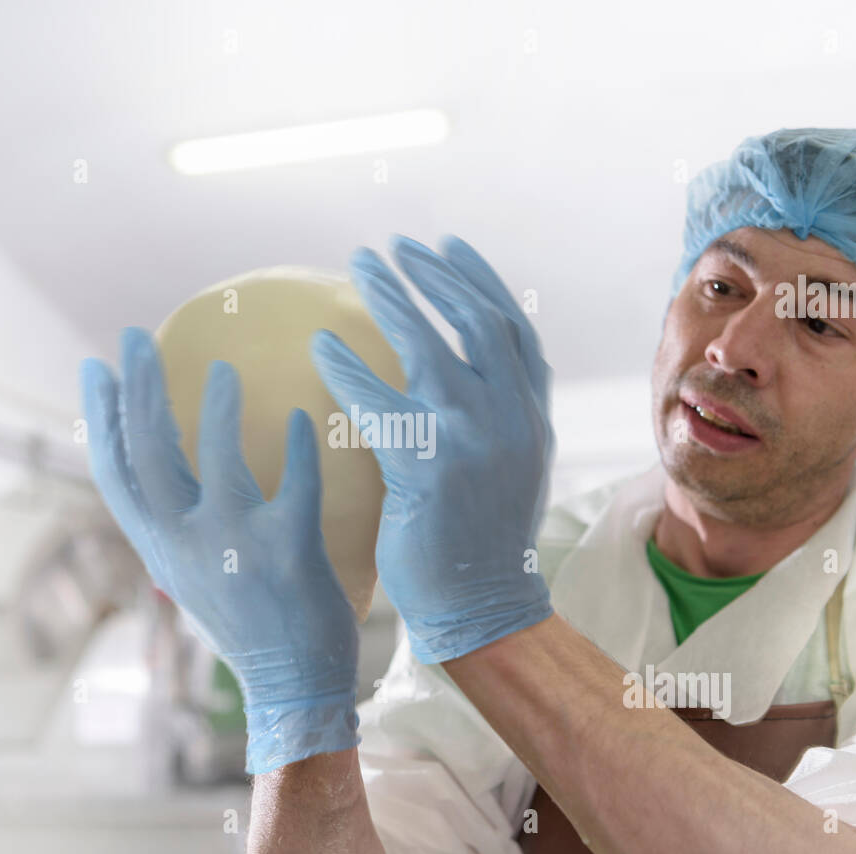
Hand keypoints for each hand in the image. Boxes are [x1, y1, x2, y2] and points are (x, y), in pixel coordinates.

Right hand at [80, 328, 360, 773]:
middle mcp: (186, 547)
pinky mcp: (289, 553)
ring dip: (215, 410)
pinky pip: (295, 487)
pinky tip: (303, 416)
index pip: (115, 476)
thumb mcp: (191, 576)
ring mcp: (236, 550)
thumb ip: (174, 527)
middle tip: (135, 337)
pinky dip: (299, 448)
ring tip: (223, 368)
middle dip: (137, 390)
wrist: (294, 686)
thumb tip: (156, 475)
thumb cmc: (248, 622)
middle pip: (149, 455)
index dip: (100, 419)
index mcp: (160, 549)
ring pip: (216, 464)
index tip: (94, 368)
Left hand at [311, 235, 554, 662]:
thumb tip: (465, 371)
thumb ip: (498, 416)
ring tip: (360, 267)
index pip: (514, 330)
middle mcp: (513, 419)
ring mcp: (475, 441)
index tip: (448, 246)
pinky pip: (381, 402)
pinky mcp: (430, 468)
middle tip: (394, 247)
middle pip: (477, 321)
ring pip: (433, 346)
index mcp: (533, 417)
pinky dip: (350, 369)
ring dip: (394, 298)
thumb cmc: (481, 540)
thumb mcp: (511, 468)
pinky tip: (322, 347)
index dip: (481, 281)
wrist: (482, 605)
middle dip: (435, 274)